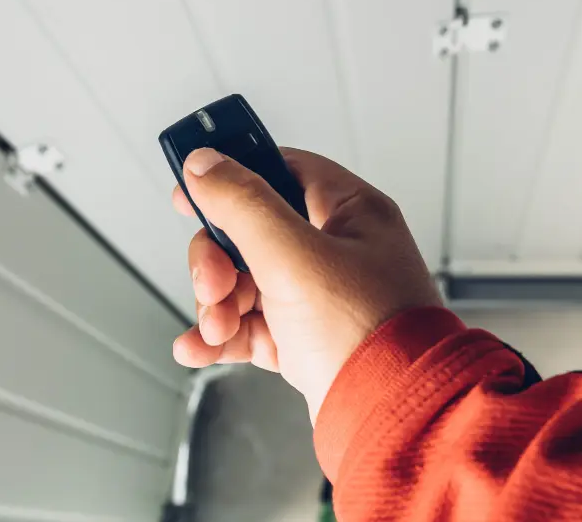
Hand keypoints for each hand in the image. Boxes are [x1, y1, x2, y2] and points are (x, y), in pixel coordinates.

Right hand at [172, 147, 442, 418]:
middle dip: (217, 263)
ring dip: (216, 304)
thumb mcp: (294, 256)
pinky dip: (221, 336)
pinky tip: (199, 348)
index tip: (191, 191)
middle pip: (250, 234)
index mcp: (351, 213)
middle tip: (212, 285)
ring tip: (215, 329)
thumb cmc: (366, 334)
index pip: (282, 170)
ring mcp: (320, 298)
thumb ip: (244, 205)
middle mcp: (337, 251)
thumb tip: (205, 164)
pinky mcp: (305, 340)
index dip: (234, 177)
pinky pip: (250, 326)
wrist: (390, 417)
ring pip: (244, 282)